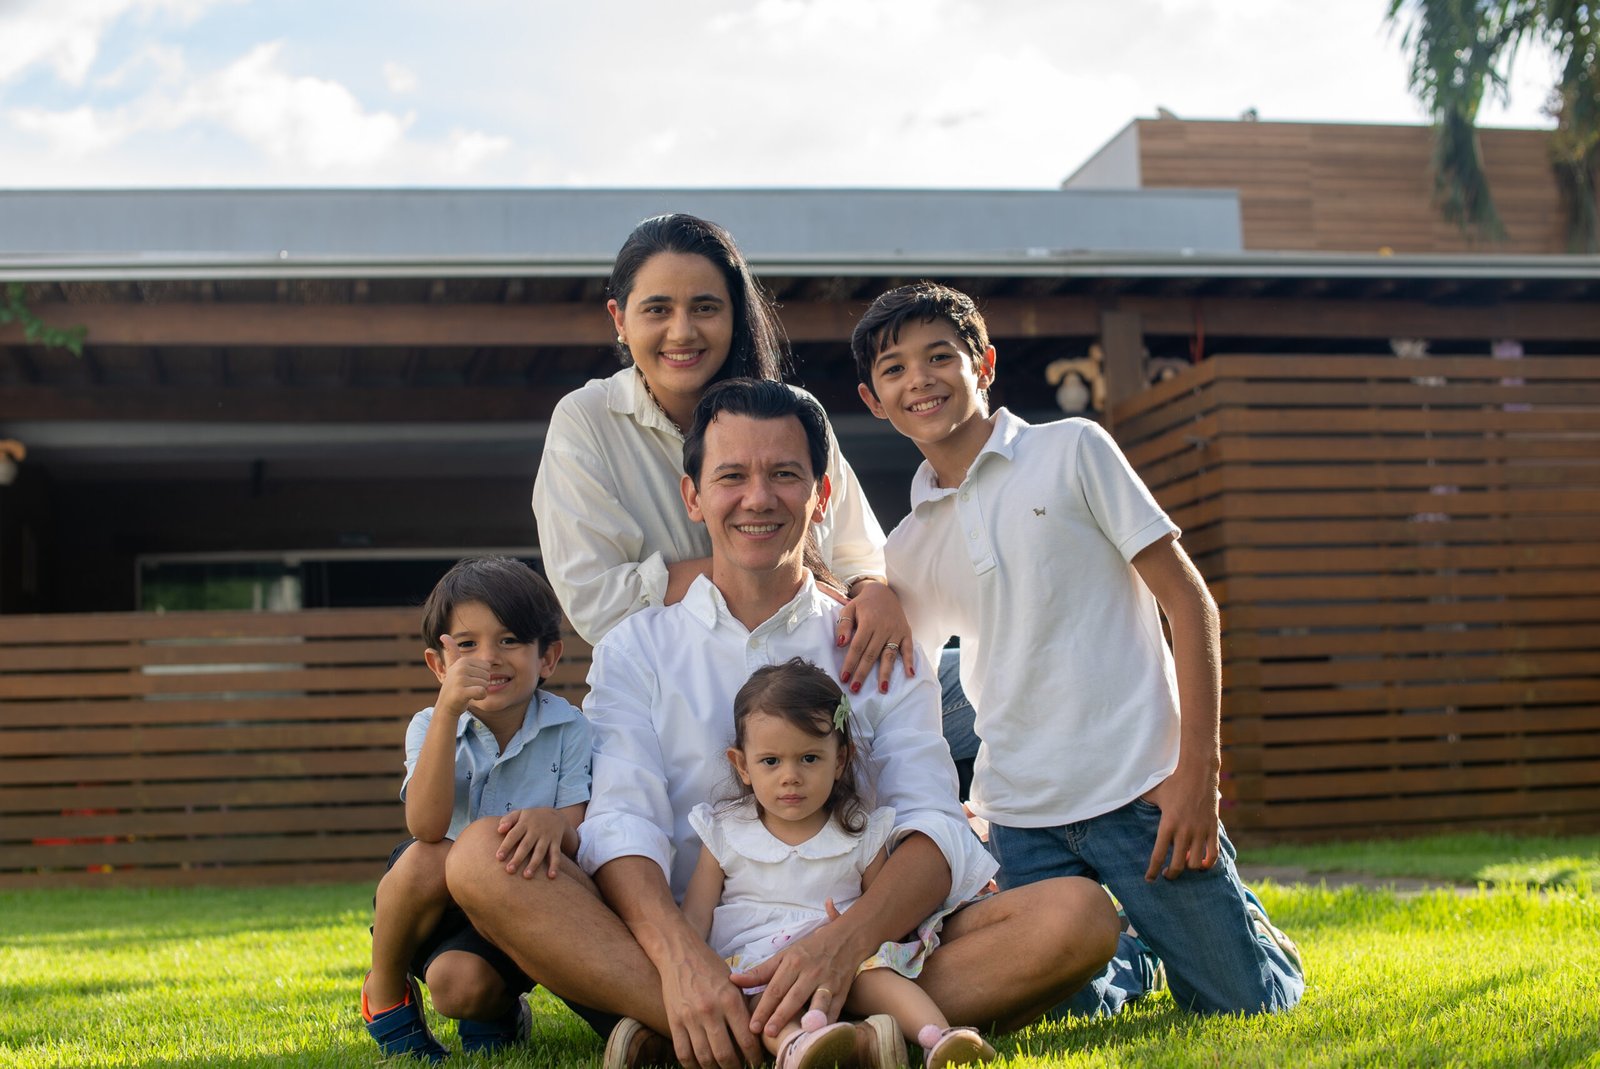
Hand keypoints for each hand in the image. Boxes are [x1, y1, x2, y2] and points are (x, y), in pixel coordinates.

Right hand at [435, 634, 490, 714]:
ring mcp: (459, 680)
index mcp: (462, 661)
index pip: (487, 667)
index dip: (481, 676)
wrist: (446, 706)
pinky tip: (470, 698)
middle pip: (487, 676)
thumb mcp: (453, 667)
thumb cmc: (455, 686)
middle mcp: (460, 668)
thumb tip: (443, 635)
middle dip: (481, 684)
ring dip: (479, 691)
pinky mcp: (461, 692)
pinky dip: (480, 697)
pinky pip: (482, 692)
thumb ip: (451, 651)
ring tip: (467, 692)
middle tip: (468, 688)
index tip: (469, 680)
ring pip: (485, 685)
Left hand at [495, 807, 570, 878]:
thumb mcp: (519, 814)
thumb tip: (499, 829)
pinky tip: (552, 876)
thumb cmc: (529, 818)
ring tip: (527, 876)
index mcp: (524, 823)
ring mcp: (547, 836)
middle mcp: (536, 830)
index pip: (513, 835)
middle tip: (510, 870)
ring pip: (540, 851)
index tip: (498, 857)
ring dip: (534, 864)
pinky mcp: (556, 842)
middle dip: (518, 858)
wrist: (554, 814)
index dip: (506, 846)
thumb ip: (507, 820)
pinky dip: (555, 865)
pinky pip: (556, 854)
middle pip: (526, 845)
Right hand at [659, 948, 762, 1068]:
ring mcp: (690, 1017)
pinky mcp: (674, 1021)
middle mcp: (711, 1010)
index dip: (754, 1057)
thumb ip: (743, 1008)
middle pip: (725, 1054)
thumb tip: (756, 1034)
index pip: (747, 1039)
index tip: (756, 1063)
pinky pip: (683, 1053)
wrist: (680, 954)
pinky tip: (701, 1066)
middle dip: (735, 1068)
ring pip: (705, 1058)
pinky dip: (693, 1066)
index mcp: (730, 1000)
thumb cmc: (711, 967)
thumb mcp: (734, 983)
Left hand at [729, 915, 862, 1037]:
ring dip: (807, 1020)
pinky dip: (827, 1023)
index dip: (763, 1008)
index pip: (775, 988)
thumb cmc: (810, 949)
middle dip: (780, 1016)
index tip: (752, 1026)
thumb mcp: (785, 955)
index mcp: (793, 962)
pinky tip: (818, 1034)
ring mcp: (828, 982)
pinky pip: (834, 1010)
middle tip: (766, 1033)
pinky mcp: (843, 992)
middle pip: (793, 997)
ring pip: (817, 1004)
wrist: (846, 938)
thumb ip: (760, 972)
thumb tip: (734, 980)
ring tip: (797, 1035)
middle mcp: (811, 972)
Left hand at [835, 579, 913, 695]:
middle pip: (871, 655)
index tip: (844, 678)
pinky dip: (910, 661)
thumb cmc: (863, 604)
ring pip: (889, 655)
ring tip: (882, 689)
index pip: (857, 647)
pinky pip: (908, 649)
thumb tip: (840, 643)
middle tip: (855, 689)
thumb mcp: (849, 609)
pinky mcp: (906, 633)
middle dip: (862, 673)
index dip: (850, 663)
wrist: (883, 592)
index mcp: (868, 622)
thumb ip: (844, 625)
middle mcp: (883, 628)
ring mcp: (896, 631)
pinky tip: (910, 675)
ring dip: (886, 673)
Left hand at [1141, 764, 1219, 880]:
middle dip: (1171, 874)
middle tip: (1167, 875)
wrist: (1198, 772)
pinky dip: (1208, 863)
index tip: (1149, 880)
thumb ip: (1142, 800)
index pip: (1158, 855)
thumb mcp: (1154, 792)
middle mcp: (1184, 831)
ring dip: (1189, 868)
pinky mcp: (1213, 829)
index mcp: (1167, 824)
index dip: (1152, 871)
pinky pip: (1213, 854)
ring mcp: (1200, 831)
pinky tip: (1202, 864)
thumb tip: (1123, 798)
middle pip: (1177, 865)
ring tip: (1185, 864)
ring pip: (1195, 863)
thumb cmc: (1173, 781)